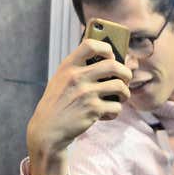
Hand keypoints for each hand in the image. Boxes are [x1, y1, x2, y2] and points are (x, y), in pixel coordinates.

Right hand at [25, 39, 132, 174]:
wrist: (47, 129)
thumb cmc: (59, 103)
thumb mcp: (62, 80)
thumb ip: (82, 69)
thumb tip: (114, 62)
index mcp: (68, 66)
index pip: (90, 45)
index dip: (107, 49)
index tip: (111, 57)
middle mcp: (77, 77)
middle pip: (113, 65)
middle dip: (126, 73)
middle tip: (125, 79)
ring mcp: (86, 93)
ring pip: (120, 86)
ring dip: (125, 93)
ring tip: (121, 97)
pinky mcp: (93, 110)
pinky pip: (116, 107)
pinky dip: (115, 111)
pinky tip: (107, 114)